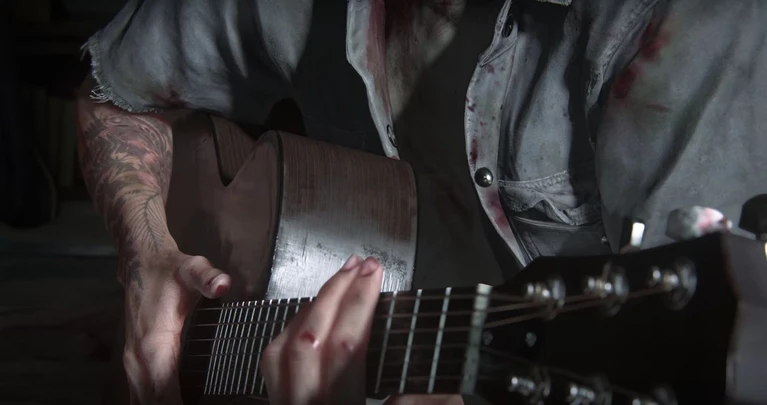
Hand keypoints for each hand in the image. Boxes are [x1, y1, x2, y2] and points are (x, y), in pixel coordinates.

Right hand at [121, 247, 230, 404]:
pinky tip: (173, 404)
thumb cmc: (168, 270)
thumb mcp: (192, 269)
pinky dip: (155, 403)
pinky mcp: (135, 363)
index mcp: (154, 346)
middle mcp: (139, 360)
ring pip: (142, 402)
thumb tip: (222, 284)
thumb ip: (208, 278)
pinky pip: (142, 395)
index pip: (163, 395)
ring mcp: (134, 364)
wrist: (141, 263)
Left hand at [260, 255, 463, 404]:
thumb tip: (444, 393)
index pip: (346, 348)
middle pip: (307, 338)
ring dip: (310, 307)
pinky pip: (272, 364)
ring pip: (280, 348)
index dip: (360, 305)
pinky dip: (290, 332)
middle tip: (360, 265)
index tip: (375, 275)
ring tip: (337, 281)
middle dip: (334, 293)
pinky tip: (309, 319)